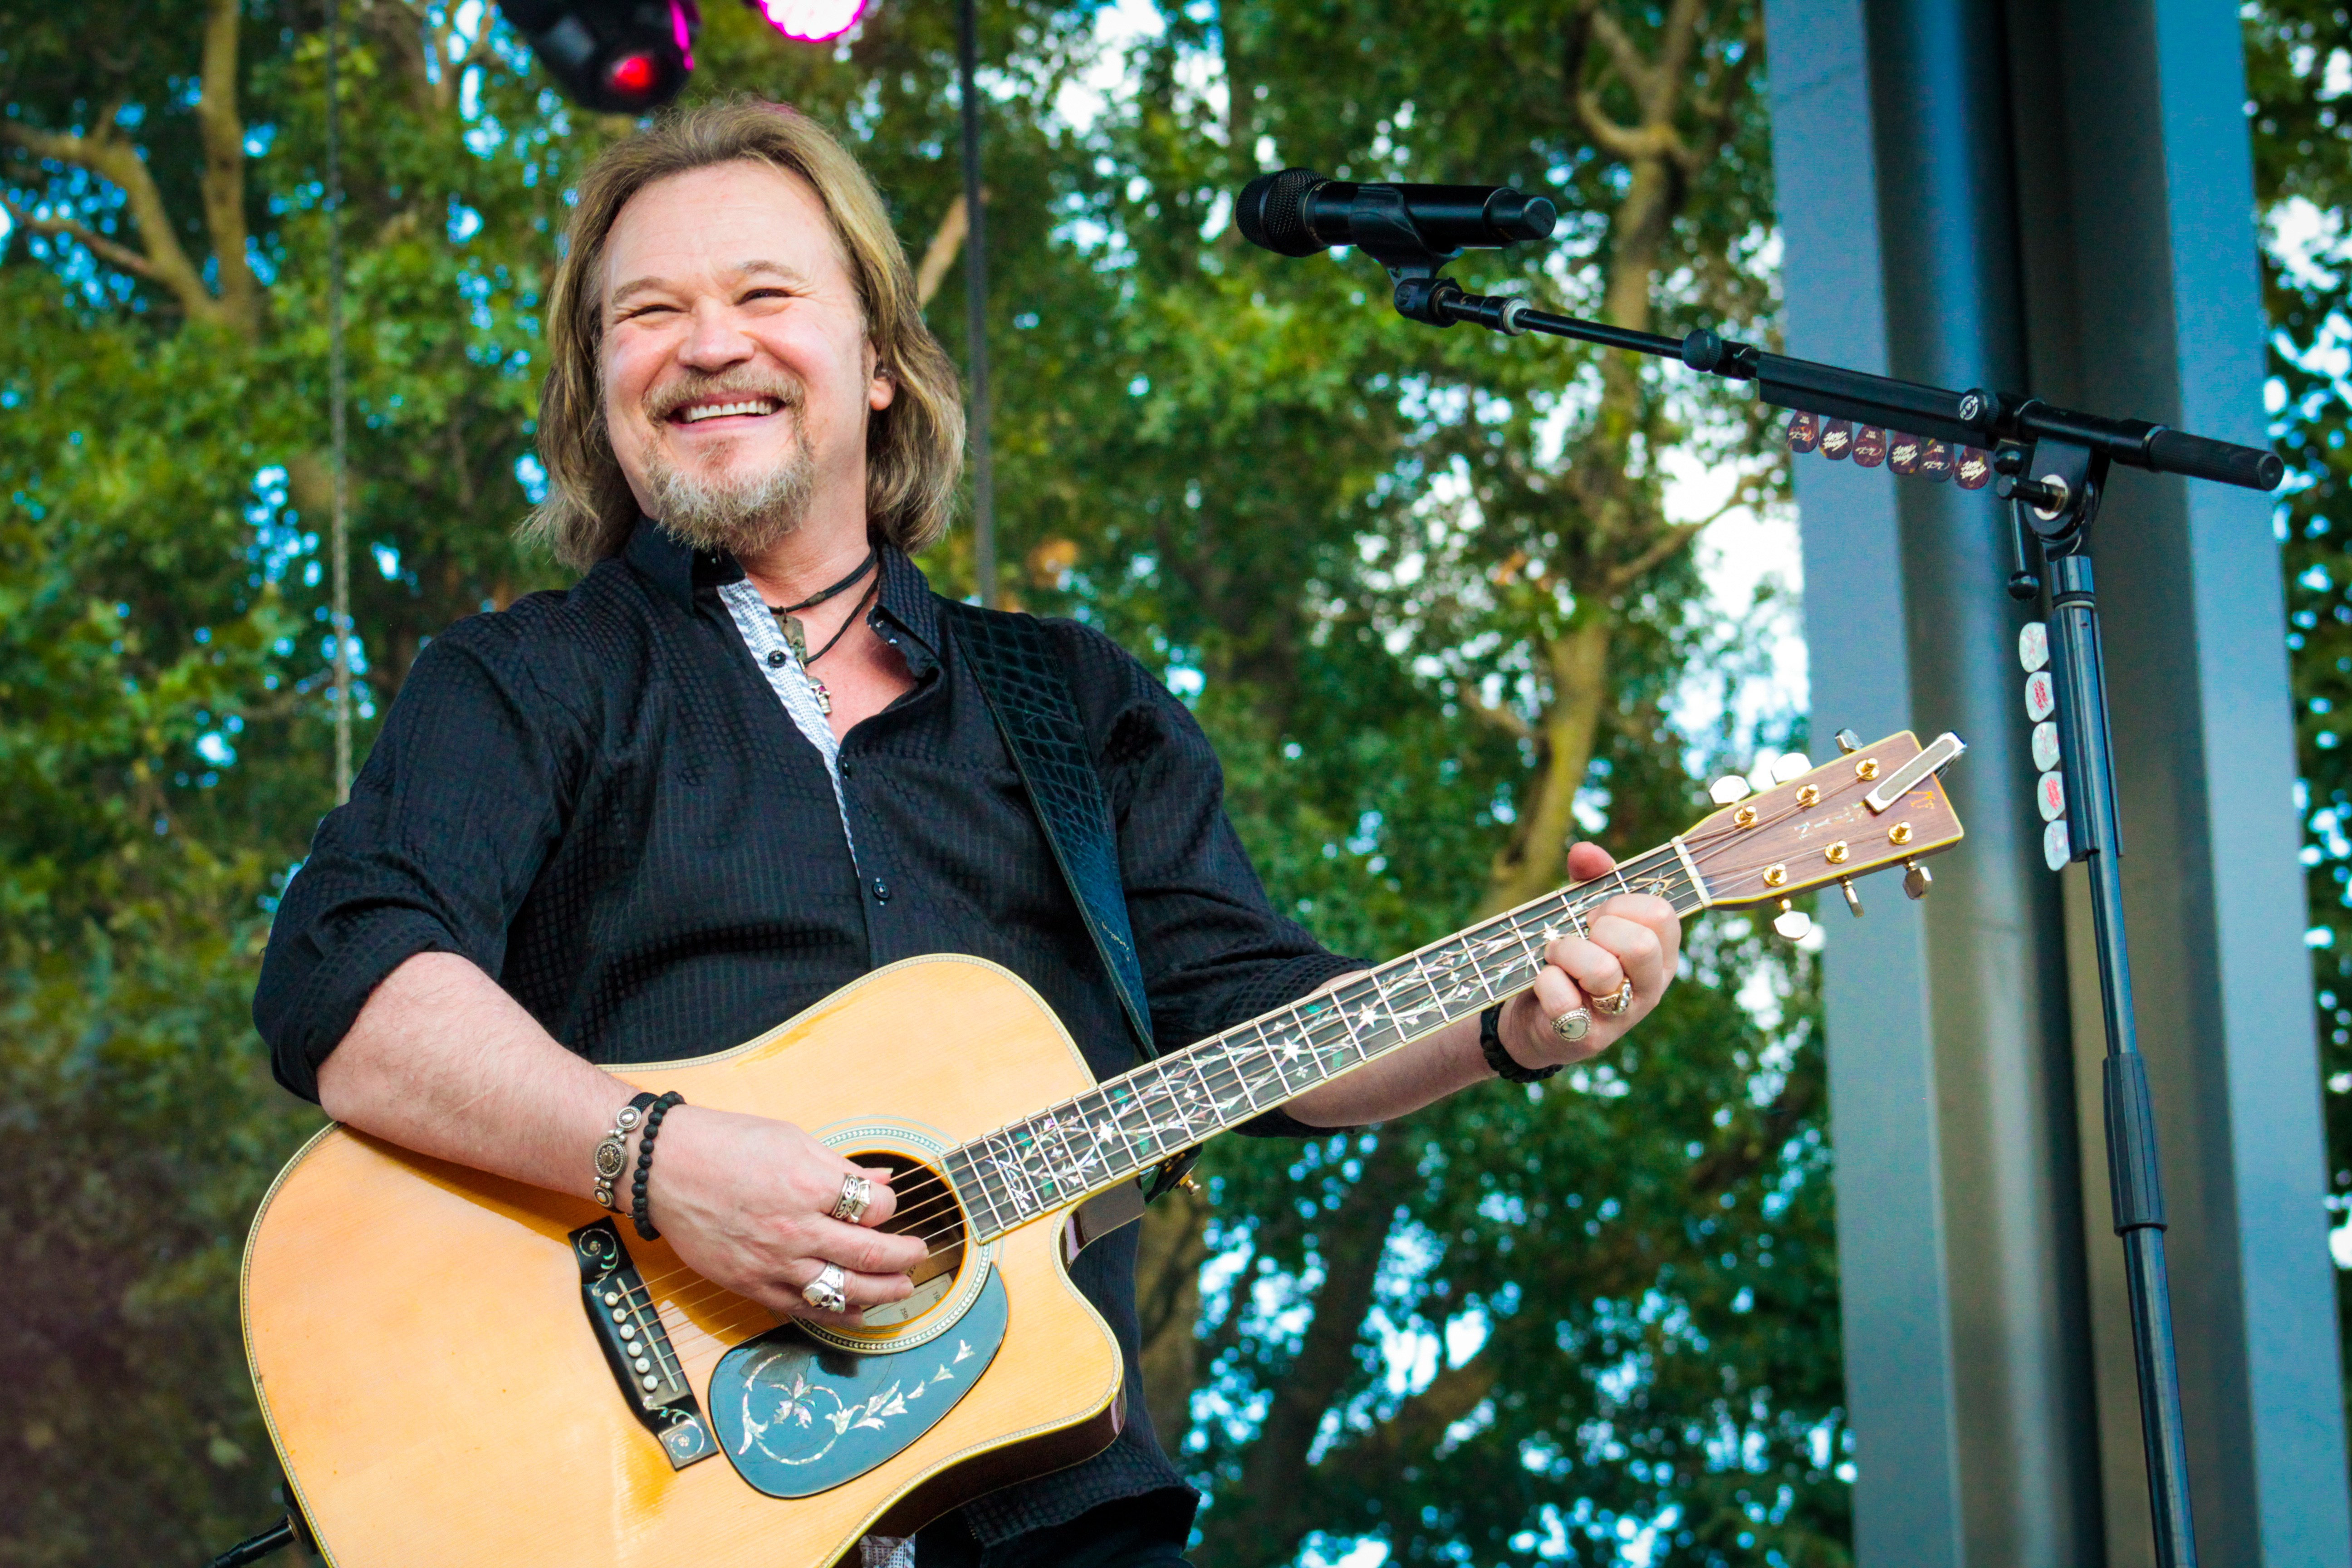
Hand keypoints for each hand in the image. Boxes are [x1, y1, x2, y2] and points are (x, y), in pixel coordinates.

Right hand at [643, 1106, 928, 1328]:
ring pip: (844, 1290)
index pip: (876, 1206)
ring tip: (902, 1289)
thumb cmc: (723, 1145)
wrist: (662, 1167)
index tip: (888, 1203)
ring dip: (881, 1293)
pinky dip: (838, 1313)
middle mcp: (796, 1229)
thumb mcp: (791, 1139)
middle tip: (919, 1255)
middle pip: (871, 1254)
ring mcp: (774, 1262)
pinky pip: (805, 1308)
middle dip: (904, 1257)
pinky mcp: (752, 1284)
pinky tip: (858, 1311)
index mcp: (810, 1185)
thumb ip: (840, 1166)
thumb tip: (882, 1178)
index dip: (891, 1205)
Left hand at [1496, 841, 1679, 1071]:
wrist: (1537, 1019)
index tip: (1596, 916)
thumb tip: (1585, 852)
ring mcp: (1622, 1017)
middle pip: (1641, 944)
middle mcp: (1650, 987)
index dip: (1619, 904)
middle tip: (1579, 937)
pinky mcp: (1588, 1038)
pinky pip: (1563, 999)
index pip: (1660, 914)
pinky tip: (1545, 987)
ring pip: (1602, 970)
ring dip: (1565, 953)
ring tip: (1556, 959)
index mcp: (1660, 953)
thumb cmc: (1570, 959)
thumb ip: (1590, 879)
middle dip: (1597, 929)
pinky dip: (1544, 983)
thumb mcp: (1583, 915)